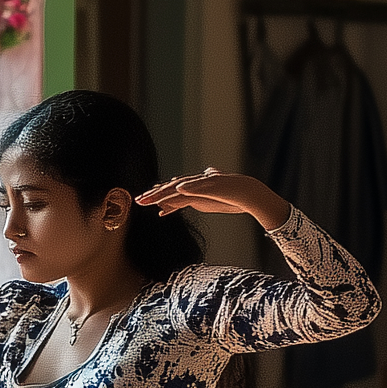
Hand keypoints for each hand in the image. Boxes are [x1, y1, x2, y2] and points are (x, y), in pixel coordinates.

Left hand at [137, 168, 289, 230]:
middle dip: (154, 195)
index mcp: (193, 190)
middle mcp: (195, 185)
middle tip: (138, 201)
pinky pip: (198, 187)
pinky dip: (188, 188)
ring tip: (151, 198)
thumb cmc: (230, 199)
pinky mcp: (212, 186)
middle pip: (171, 190)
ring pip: (180, 189)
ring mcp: (203, 185)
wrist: (248, 193)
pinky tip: (177, 189)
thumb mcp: (208, 203)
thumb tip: (190, 198)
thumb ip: (196, 200)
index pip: (171, 192)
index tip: (143, 201)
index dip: (157, 196)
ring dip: (165, 193)